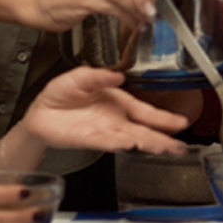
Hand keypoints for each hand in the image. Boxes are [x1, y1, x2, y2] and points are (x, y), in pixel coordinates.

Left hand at [22, 67, 189, 154]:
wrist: (41, 111)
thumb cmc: (62, 94)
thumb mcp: (81, 76)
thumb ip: (98, 76)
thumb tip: (117, 75)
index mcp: (119, 102)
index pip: (146, 112)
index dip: (164, 118)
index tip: (180, 122)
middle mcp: (116, 120)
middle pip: (144, 131)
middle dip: (163, 138)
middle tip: (179, 146)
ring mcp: (105, 132)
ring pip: (131, 139)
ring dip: (146, 143)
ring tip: (162, 147)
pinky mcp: (90, 140)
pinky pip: (107, 142)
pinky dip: (118, 143)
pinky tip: (129, 143)